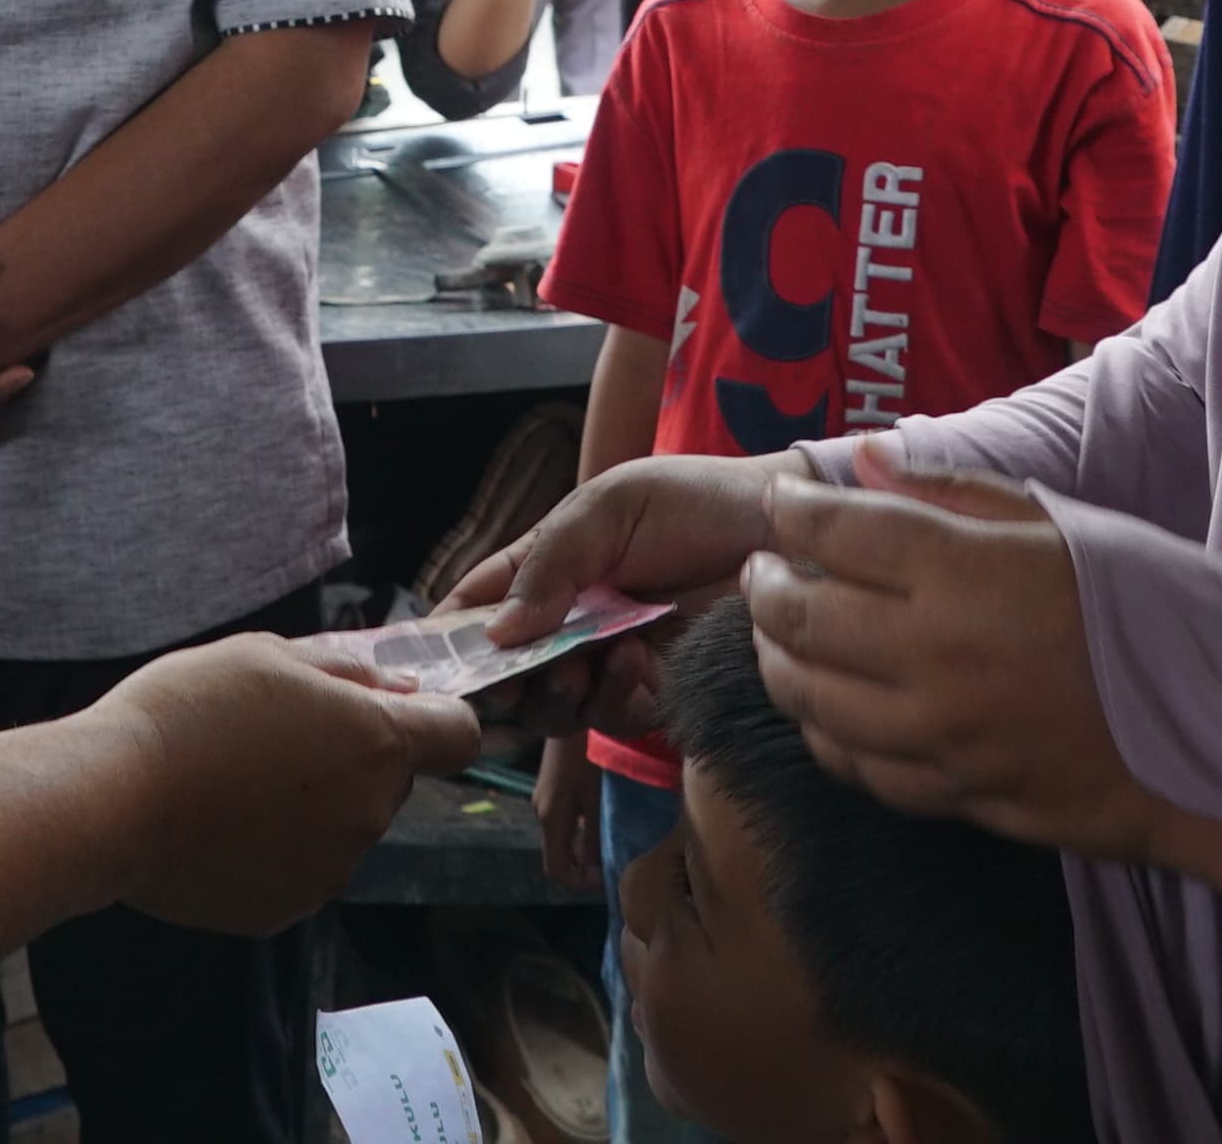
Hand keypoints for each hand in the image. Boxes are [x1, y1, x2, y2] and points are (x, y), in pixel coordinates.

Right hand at [97, 636, 480, 933]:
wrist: (111, 801)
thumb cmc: (188, 712)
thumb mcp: (267, 655)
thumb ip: (344, 671)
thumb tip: (395, 686)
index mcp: (375, 744)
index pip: (459, 735)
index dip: (436, 718)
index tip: (395, 709)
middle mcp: (368, 815)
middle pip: (388, 781)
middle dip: (350, 758)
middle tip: (276, 734)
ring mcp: (329, 871)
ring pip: (341, 826)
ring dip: (309, 804)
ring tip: (233, 781)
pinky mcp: (285, 909)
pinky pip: (299, 868)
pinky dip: (273, 849)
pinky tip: (218, 824)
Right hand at [447, 450, 802, 742]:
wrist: (785, 535)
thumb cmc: (697, 502)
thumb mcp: (611, 507)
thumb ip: (549, 564)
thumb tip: (498, 633)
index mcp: (548, 564)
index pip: (479, 604)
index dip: (450, 637)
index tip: (437, 666)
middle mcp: (572, 618)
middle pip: (510, 671)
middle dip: (508, 681)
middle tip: (526, 675)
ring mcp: (611, 657)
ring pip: (556, 705)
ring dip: (564, 692)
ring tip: (594, 662)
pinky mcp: (657, 690)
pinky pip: (614, 719)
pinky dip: (617, 701)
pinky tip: (639, 664)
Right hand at [532, 733, 600, 893]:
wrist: (568, 721)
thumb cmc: (584, 758)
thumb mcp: (594, 799)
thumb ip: (593, 835)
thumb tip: (597, 870)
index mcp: (550, 819)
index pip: (556, 869)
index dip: (577, 882)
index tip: (603, 879)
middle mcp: (541, 815)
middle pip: (555, 858)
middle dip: (579, 870)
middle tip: (608, 868)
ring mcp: (541, 804)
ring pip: (557, 843)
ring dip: (578, 854)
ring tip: (605, 851)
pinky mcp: (547, 794)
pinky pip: (559, 827)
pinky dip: (574, 837)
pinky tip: (594, 830)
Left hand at [740, 468, 1171, 861]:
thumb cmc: (1164, 610)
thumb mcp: (1067, 523)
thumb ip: (953, 494)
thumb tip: (867, 460)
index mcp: (965, 575)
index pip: (834, 534)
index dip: (791, 515)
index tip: (781, 507)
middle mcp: (938, 660)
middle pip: (802, 621)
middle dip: (766, 587)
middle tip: (763, 570)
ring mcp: (946, 740)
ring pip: (813, 704)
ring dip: (778, 662)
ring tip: (779, 635)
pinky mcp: (963, 797)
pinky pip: (861, 770)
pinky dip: (827, 732)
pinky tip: (828, 708)